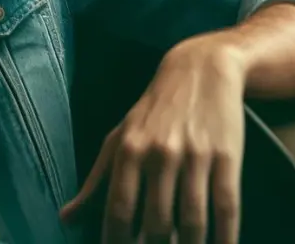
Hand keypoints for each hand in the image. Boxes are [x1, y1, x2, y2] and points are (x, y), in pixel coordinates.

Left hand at [60, 38, 246, 243]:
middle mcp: (160, 153)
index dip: (117, 243)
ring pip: (192, 220)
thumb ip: (95, 180)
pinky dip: (225, 237)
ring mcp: (195, 155)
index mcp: (129, 150)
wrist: (201, 69)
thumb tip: (66, 219)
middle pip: (156, 223)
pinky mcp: (227, 156)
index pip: (118, 211)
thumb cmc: (155, 109)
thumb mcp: (119, 136)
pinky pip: (226, 207)